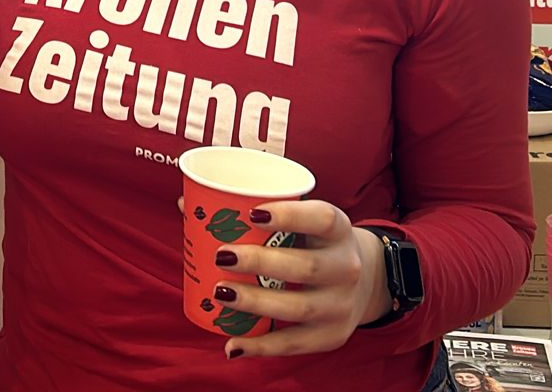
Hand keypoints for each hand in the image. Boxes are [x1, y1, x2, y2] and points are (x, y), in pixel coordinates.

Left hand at [206, 200, 392, 359]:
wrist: (364, 282)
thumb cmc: (313, 243)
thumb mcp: (304, 222)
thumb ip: (257, 212)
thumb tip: (187, 204)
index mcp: (339, 230)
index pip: (322, 219)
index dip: (289, 215)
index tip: (251, 214)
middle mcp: (346, 267)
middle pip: (305, 266)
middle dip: (260, 262)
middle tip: (221, 256)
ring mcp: (340, 305)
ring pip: (298, 307)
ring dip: (255, 302)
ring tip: (220, 293)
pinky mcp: (331, 336)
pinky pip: (292, 344)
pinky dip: (259, 346)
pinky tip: (231, 344)